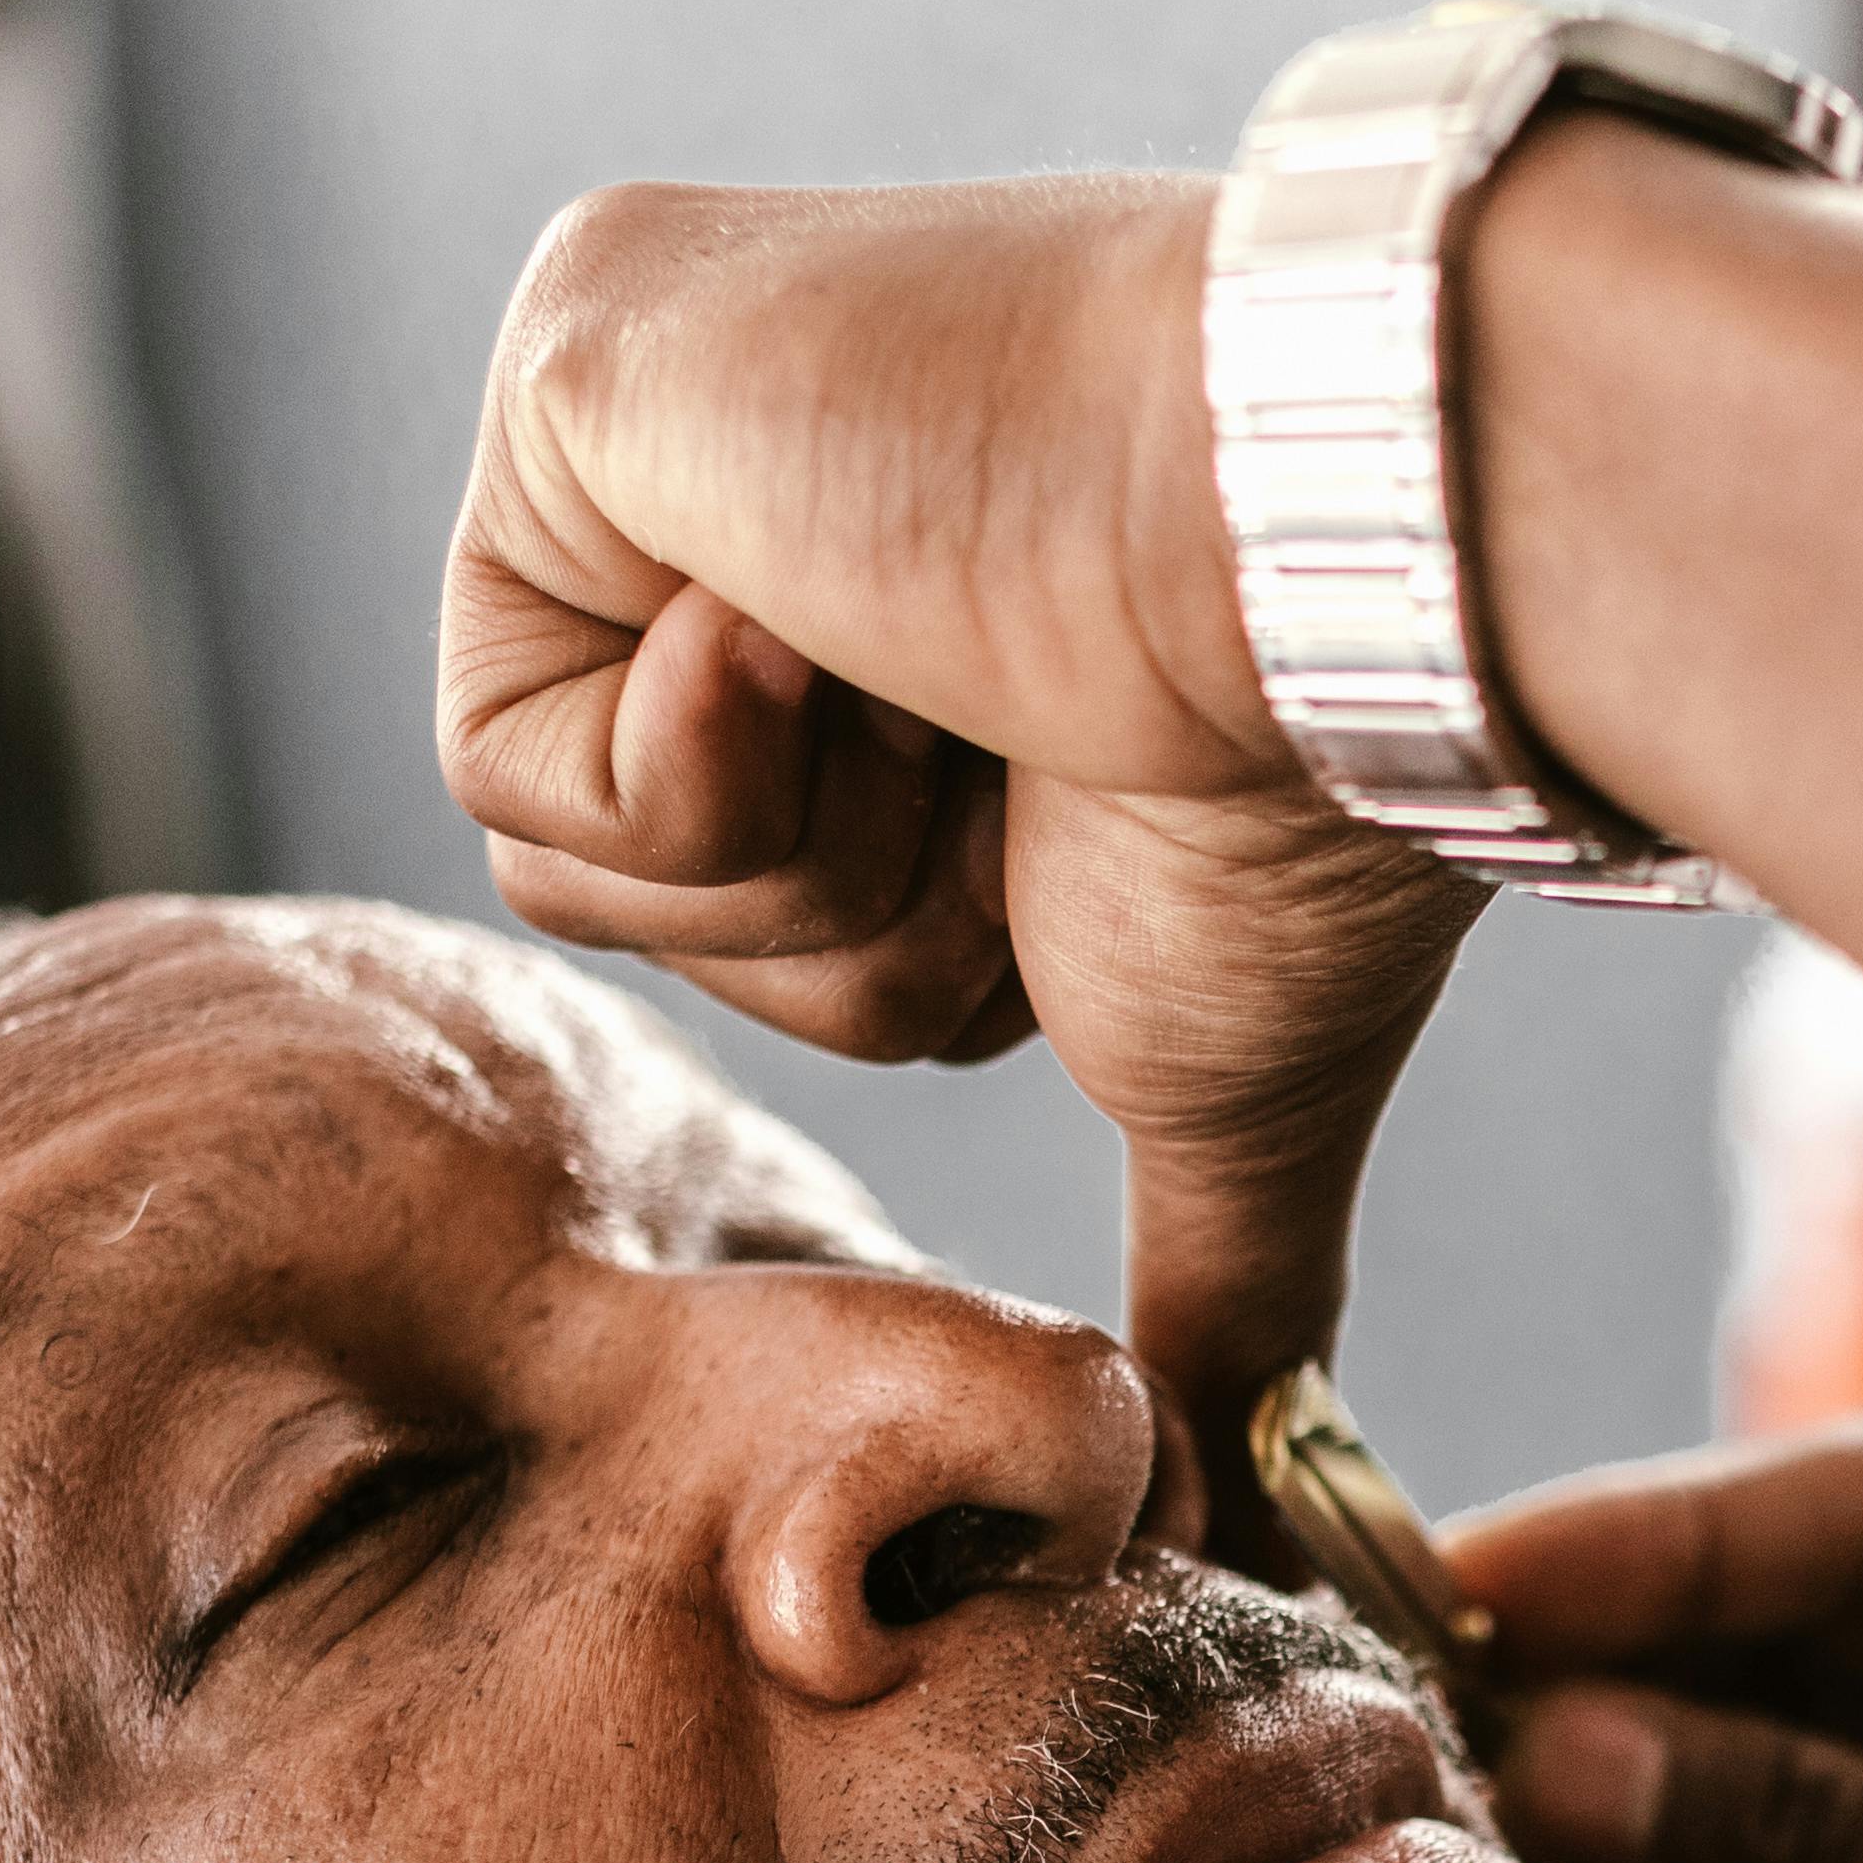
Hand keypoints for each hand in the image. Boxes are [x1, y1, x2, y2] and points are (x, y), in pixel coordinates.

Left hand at [433, 175, 1478, 1444]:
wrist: (1356, 581)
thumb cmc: (1310, 799)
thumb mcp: (1208, 1068)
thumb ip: (1200, 1264)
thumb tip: (1235, 1517)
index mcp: (862, 573)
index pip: (735, 899)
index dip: (906, 961)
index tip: (1065, 838)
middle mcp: (735, 454)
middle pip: (628, 891)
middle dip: (844, 929)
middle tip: (1013, 782)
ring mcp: (645, 386)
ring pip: (565, 845)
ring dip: (799, 867)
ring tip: (959, 696)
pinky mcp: (574, 345)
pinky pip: (506, 745)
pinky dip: (709, 772)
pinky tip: (863, 623)